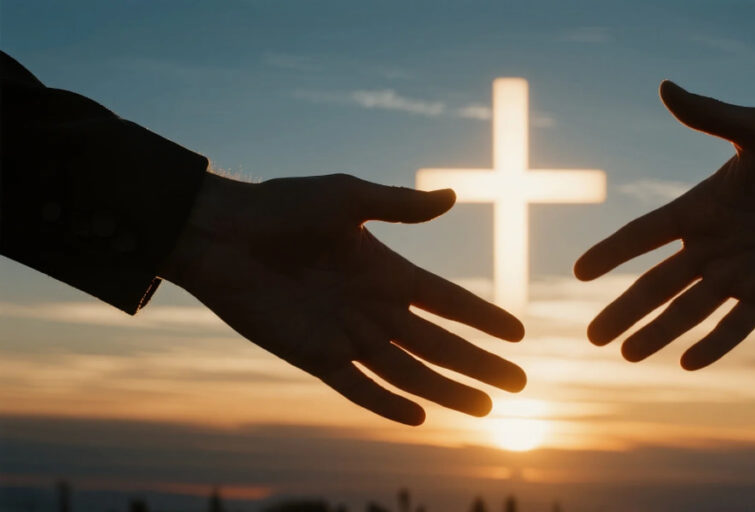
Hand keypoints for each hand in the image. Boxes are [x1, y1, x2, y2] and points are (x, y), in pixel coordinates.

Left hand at [162, 173, 525, 424]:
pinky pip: (359, 388)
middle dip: (481, 365)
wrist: (220, 234)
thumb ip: (399, 204)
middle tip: (521, 384)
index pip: (449, 302)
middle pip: (440, 346)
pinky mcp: (315, 356)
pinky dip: (388, 404)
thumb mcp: (346, 197)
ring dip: (448, 391)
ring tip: (486, 409)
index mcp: (389, 271)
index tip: (519, 334)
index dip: (484, 318)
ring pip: (410, 373)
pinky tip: (420, 417)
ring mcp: (347, 335)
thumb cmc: (281, 207)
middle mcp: (375, 308)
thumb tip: (451, 196)